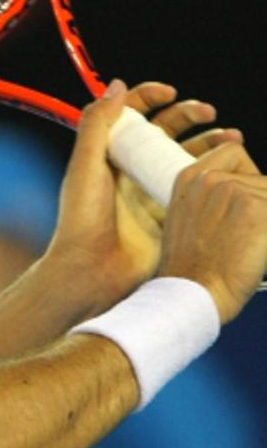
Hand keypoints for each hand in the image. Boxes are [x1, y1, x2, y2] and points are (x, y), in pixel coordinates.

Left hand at [47, 80, 242, 310]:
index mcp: (111, 154)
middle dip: (191, 115)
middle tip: (210, 114)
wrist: (94, 270)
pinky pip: (199, 187)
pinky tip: (232, 169)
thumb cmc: (82, 220)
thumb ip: (96, 125)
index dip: (151, 98)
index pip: (134, 115)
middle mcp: (134, 169)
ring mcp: (154, 190)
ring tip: (232, 139)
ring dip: (212, 142)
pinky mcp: (172, 212)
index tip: (170, 93)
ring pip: (189, 156)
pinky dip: (218, 174)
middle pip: (168, 130)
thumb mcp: (85, 167)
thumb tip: (115, 87)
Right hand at [158, 139, 266, 322]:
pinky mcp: (259, 210)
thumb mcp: (188, 221)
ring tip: (248, 247)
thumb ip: (212, 197)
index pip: (234, 153)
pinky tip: (258, 251)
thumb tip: (249, 189)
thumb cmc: (192, 268)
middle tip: (244, 237)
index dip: (247, 174)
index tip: (249, 201)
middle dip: (262, 206)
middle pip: (262, 179)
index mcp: (189, 178)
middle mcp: (211, 179)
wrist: (192, 294)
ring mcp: (235, 192)